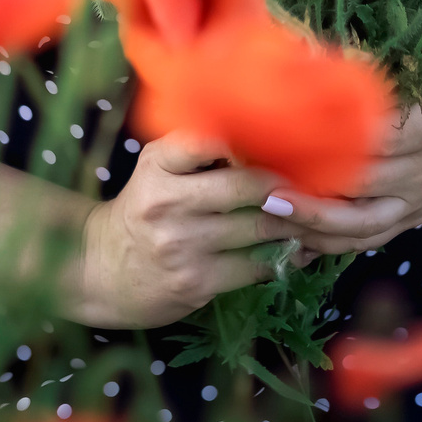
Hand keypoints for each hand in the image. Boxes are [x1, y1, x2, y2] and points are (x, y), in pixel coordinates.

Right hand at [63, 133, 294, 328]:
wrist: (104, 271)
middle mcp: (166, 202)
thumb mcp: (156, 170)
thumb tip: (266, 139)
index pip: (206, 141)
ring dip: (296, 223)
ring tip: (317, 216)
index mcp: (157, 165)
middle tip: (312, 186)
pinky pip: (257, 266)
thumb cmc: (144, 210)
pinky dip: (286, 257)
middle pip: (246, 188)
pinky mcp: (196, 282)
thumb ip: (197, 152)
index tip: (277, 145)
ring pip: (259, 228)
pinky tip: (301, 249)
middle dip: (286, 187)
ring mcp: (182, 245)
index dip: (248, 142)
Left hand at [274, 67, 421, 255]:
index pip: (373, 138)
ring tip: (268, 218)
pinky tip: (292, 247)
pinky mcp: (416, 219)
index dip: (328, 142)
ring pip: (362, 225)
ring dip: (312, 226)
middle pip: (359, 188)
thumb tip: (308, 54)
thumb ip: (377, 70)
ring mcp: (420, 200)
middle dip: (308, 191)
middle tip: (256, 184)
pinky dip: (331, 246)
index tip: (283, 135)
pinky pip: (370, 240)